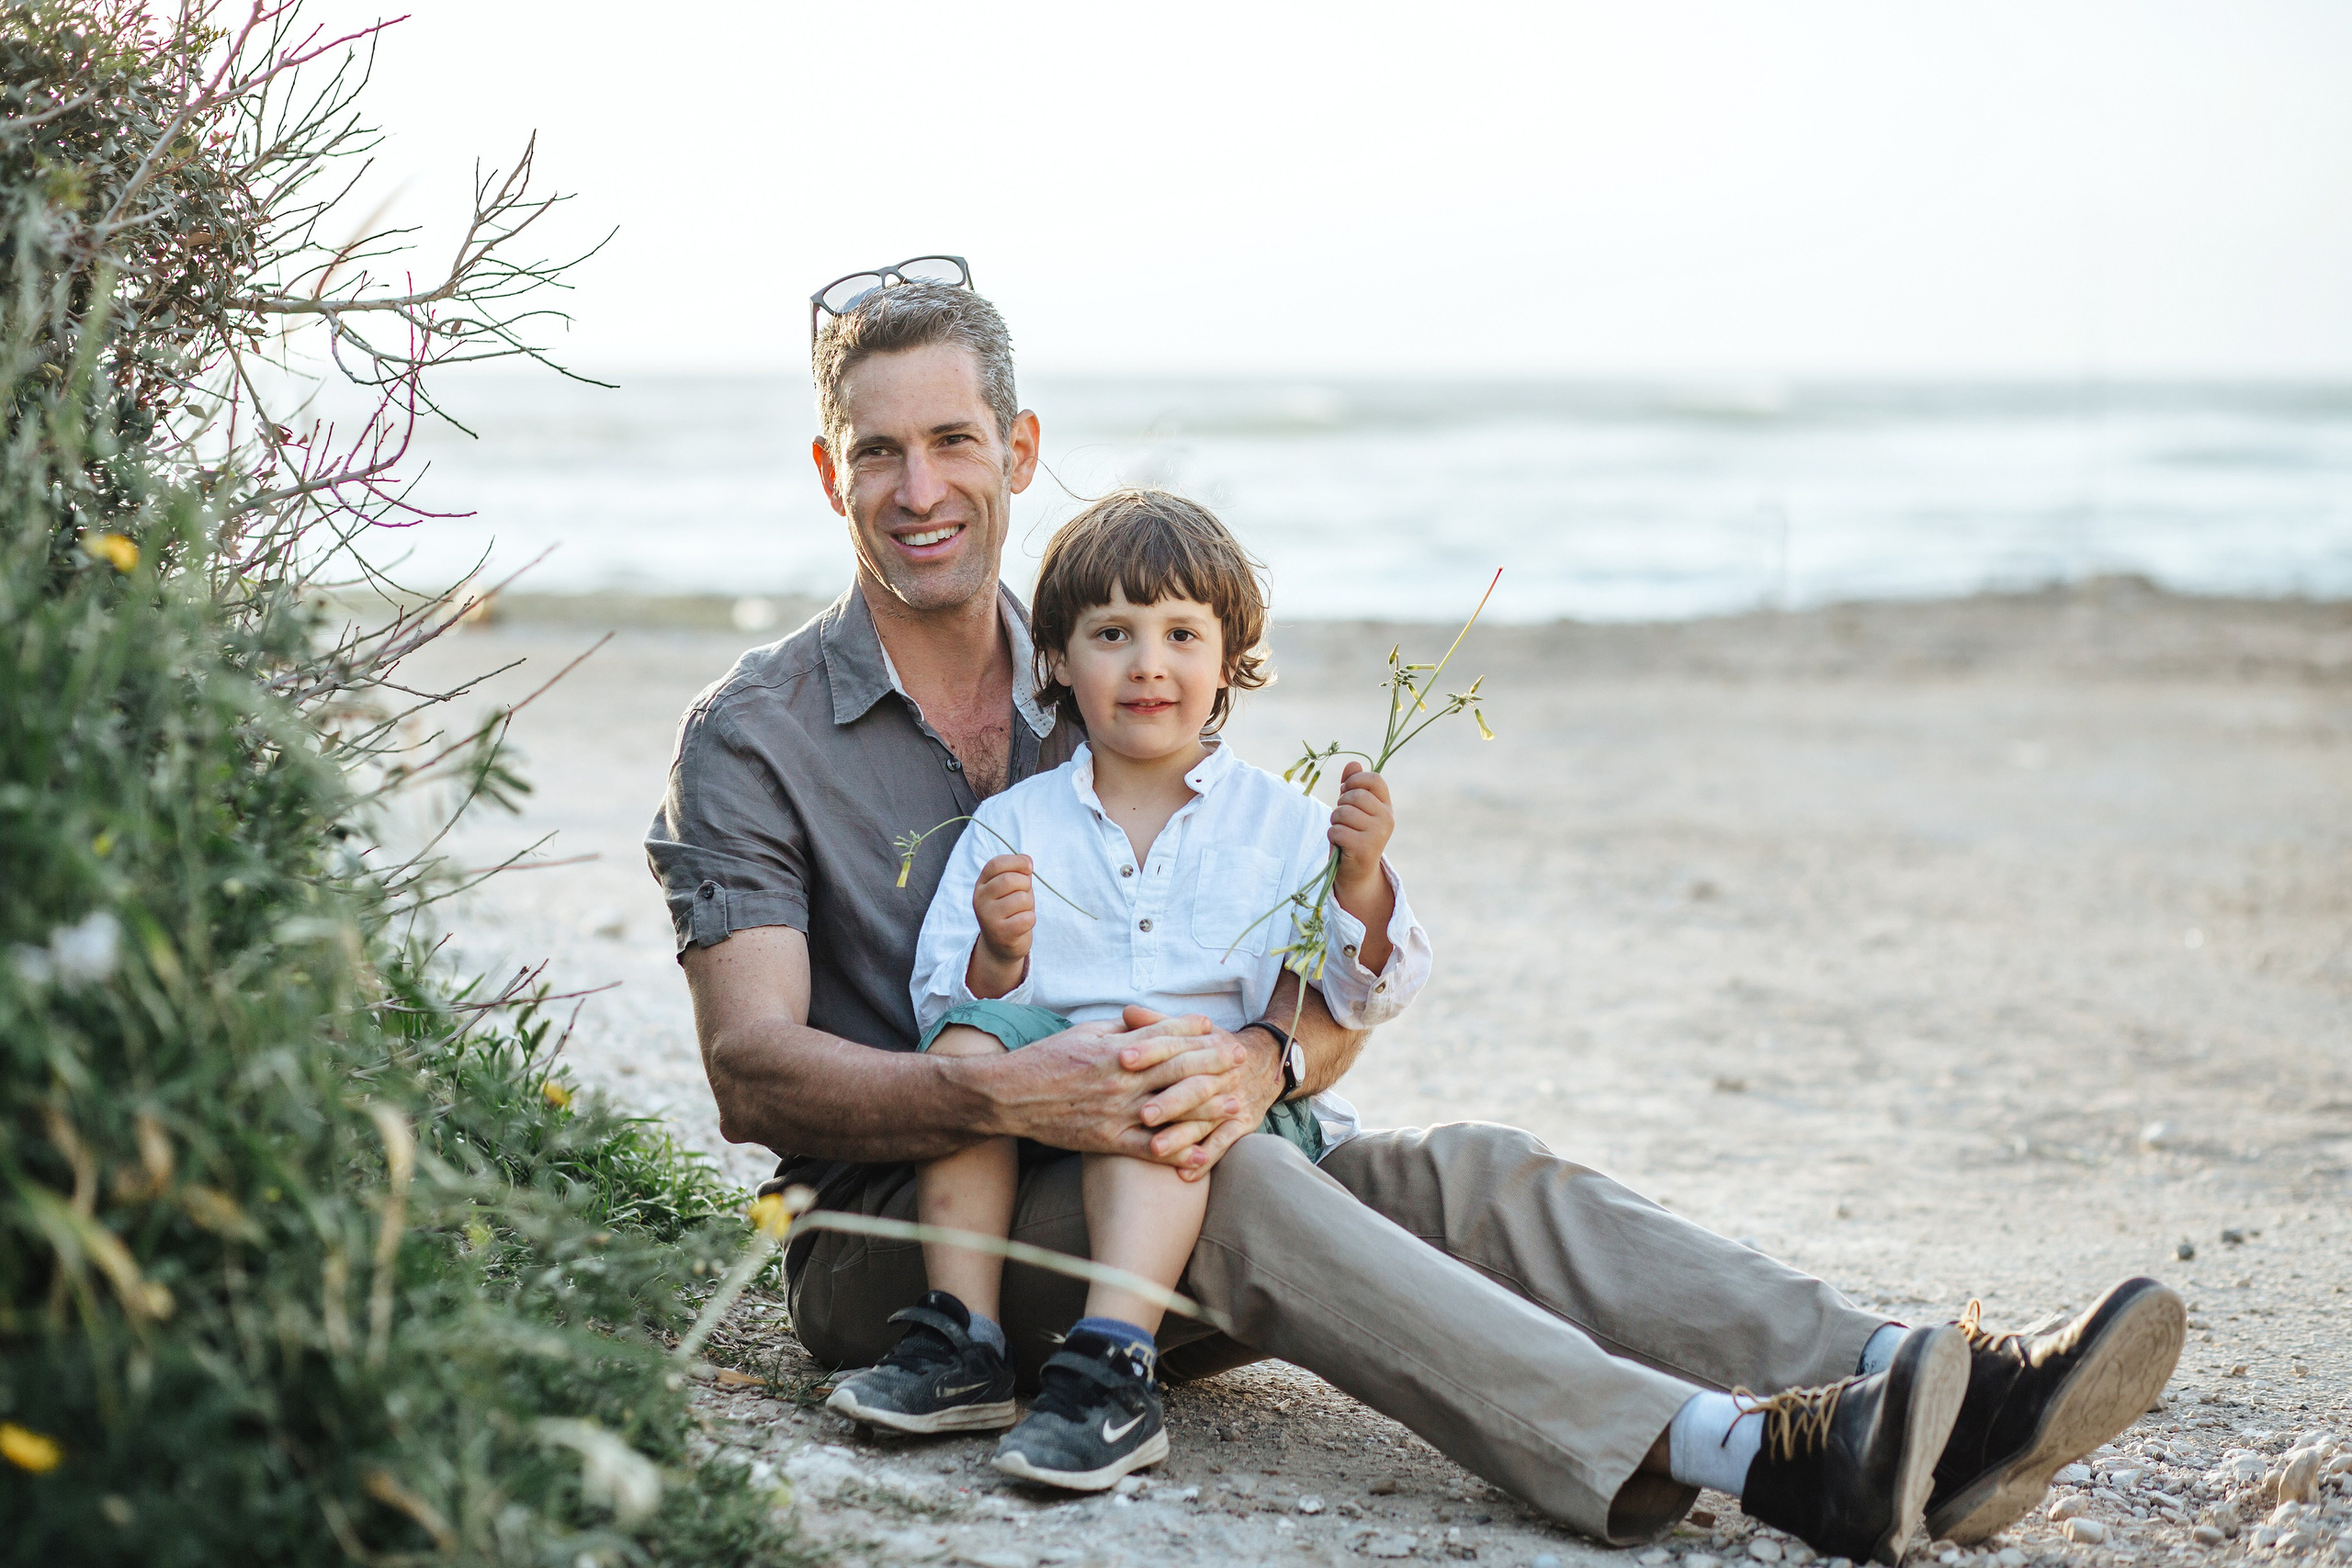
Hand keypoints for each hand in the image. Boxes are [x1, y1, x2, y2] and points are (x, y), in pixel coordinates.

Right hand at [970, 1010, 1222, 1154]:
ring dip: (1208, 1108)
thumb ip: (1122, 1030)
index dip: (1195, 1034)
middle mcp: (1121, 1080)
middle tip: (1240, 1060)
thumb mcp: (1085, 1033)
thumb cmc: (1046, 1060)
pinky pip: (1150, 1150)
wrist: (1009, 1097)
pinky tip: (1202, 1155)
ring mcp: (1117, 1113)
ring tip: (1235, 1104)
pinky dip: (1177, 1153)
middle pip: (1179, 1070)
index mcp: (1116, 1049)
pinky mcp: (1108, 1141)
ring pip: (1172, 1110)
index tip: (1217, 1031)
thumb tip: (1153, 1021)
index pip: (1166, 1038)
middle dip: (1214, 1063)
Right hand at [973, 853, 1034, 965]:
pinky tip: (1022, 924)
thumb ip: (1018, 872)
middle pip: (1010, 880)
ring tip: (1021, 911)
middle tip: (1025, 895)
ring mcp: (988, 918)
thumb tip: (1027, 860)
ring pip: (1022, 899)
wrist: (1000, 946)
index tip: (1028, 868)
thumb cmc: (1009, 911)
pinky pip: (1027, 918)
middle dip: (1026, 885)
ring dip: (1029, 904)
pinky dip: (1031, 920)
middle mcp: (980, 900)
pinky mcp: (1001, 934)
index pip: (996, 864)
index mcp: (981, 885)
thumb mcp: (1011, 889)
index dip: (1017, 861)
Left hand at [1112, 1006, 1283, 1181]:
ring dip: (1182, 1136)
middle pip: (1192, 1086)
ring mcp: (1231, 1101)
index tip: (1123, 1058)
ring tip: (1156, 1149)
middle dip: (1168, 1100)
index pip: (1175, 1046)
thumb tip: (1126, 1012)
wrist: (1265, 1063)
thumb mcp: (1192, 1032)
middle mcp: (1219, 1074)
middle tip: (1142, 1113)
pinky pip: (1223, 1143)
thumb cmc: (1213, 1049)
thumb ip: (1158, 1025)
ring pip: (1205, 1120)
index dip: (1150, 1050)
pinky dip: (1205, 1159)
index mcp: (1204, 1047)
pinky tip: (1185, 1176)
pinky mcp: (1242, 1124)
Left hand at [1328, 762, 1393, 894]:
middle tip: (1343, 819)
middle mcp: (1387, 818)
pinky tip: (1341, 844)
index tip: (1346, 790)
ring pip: (1343, 813)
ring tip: (1342, 832)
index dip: (1355, 780)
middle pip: (1354, 795)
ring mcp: (1378, 834)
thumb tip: (1353, 764)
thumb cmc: (1354, 834)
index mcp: (1386, 806)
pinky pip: (1337, 830)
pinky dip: (1332, 836)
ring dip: (1334, 822)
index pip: (1374, 779)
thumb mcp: (1355, 808)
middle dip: (1341, 805)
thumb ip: (1353, 786)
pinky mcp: (1365, 848)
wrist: (1357, 871)